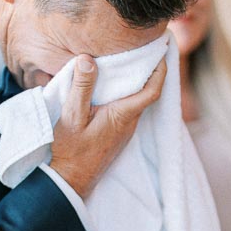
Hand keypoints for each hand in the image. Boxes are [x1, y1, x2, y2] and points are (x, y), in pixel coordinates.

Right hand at [49, 57, 165, 197]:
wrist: (69, 181)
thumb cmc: (71, 151)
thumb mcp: (72, 116)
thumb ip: (81, 88)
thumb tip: (88, 59)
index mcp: (123, 115)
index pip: (153, 90)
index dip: (161, 70)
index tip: (161, 51)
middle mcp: (129, 123)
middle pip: (146, 92)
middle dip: (148, 70)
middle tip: (144, 48)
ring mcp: (124, 130)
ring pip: (136, 100)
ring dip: (135, 81)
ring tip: (127, 60)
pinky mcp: (116, 134)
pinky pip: (126, 108)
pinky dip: (124, 93)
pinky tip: (111, 85)